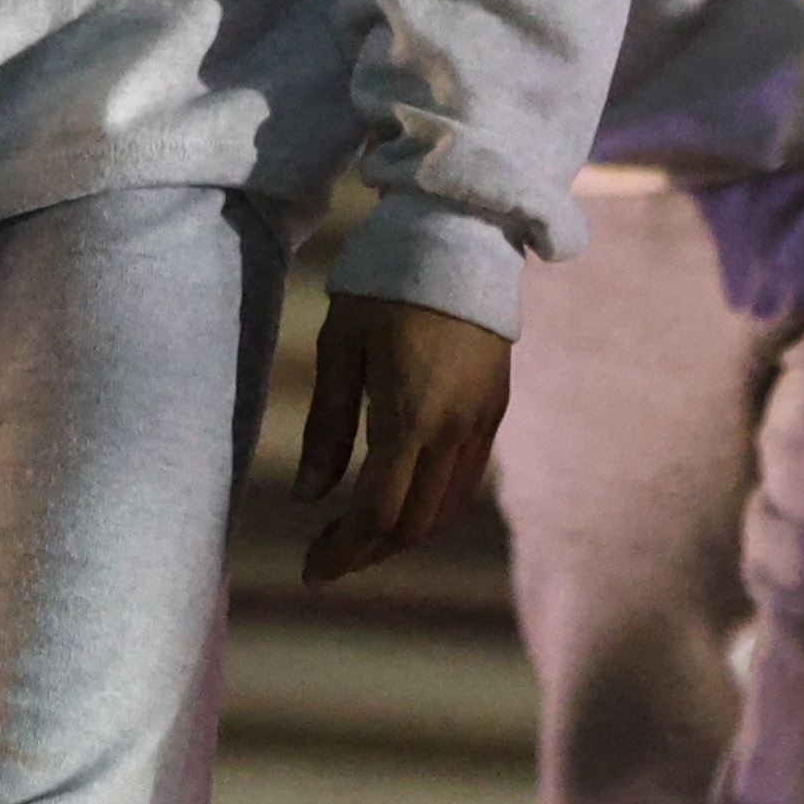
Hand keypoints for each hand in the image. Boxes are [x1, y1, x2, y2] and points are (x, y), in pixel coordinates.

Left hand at [293, 291, 509, 583]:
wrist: (462, 233)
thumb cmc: (387, 282)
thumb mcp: (340, 345)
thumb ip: (327, 424)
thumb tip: (309, 496)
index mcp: (410, 416)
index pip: (377, 512)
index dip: (343, 551)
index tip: (310, 570)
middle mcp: (454, 430)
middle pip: (414, 523)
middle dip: (369, 551)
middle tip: (326, 557)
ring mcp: (481, 422)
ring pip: (445, 508)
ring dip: (401, 533)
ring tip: (358, 536)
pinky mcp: (494, 409)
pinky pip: (465, 480)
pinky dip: (431, 505)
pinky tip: (400, 496)